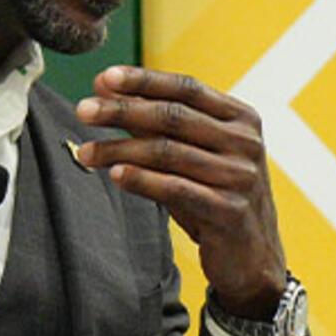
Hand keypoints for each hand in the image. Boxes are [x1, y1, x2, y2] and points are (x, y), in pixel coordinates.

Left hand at [71, 65, 289, 316]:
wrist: (252, 258)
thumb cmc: (215, 198)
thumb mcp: (191, 156)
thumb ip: (154, 124)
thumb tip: (105, 89)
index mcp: (241, 119)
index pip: (187, 88)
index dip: (144, 80)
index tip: (104, 77)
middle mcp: (245, 143)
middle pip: (174, 117)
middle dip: (123, 110)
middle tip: (83, 110)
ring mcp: (240, 177)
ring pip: (169, 152)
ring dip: (120, 150)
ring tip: (85, 152)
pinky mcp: (230, 211)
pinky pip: (176, 189)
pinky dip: (142, 180)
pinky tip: (114, 175)